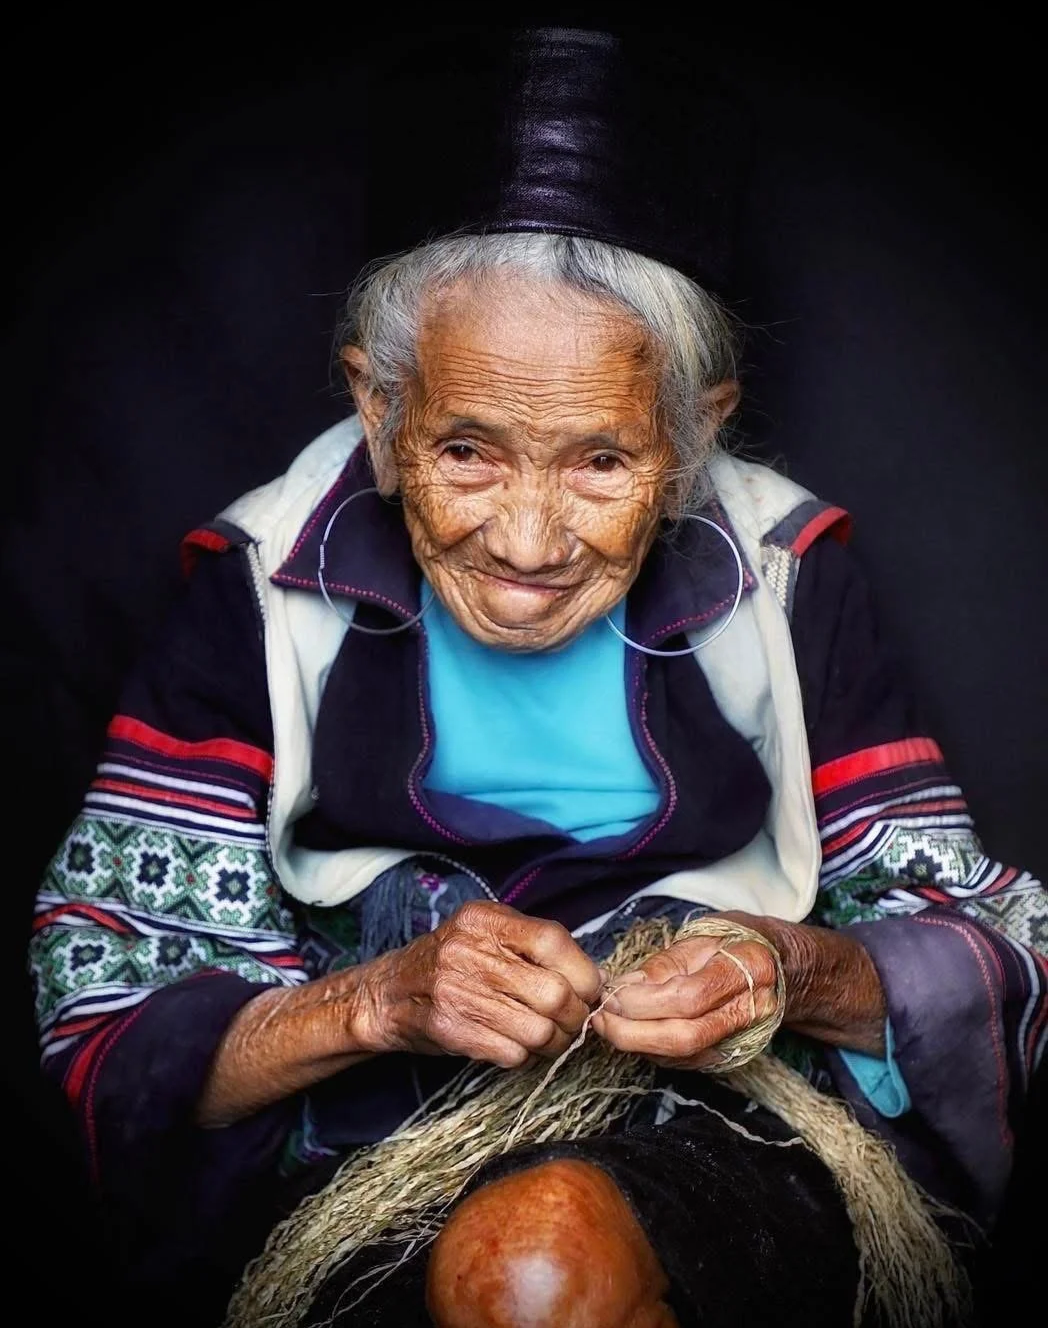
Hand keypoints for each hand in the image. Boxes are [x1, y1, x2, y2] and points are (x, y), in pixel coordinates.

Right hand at [356, 901, 602, 1068]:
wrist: (387, 993)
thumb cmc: (452, 963)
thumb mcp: (484, 933)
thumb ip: (531, 944)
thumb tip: (595, 977)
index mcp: (484, 919)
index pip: (552, 941)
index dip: (582, 971)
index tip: (590, 989)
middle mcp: (468, 951)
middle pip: (553, 993)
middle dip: (576, 1016)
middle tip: (575, 1021)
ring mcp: (456, 992)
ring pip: (538, 1030)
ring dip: (555, 1041)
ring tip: (551, 1037)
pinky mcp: (450, 1030)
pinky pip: (513, 1053)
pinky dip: (525, 1055)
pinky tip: (518, 1045)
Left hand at [592, 926, 779, 1069]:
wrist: (779, 966)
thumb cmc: (736, 941)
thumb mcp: (704, 934)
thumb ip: (666, 962)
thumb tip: (625, 985)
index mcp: (749, 968)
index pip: (689, 996)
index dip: (644, 1001)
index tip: (611, 994)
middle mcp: (752, 1009)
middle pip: (686, 1035)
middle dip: (634, 1033)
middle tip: (600, 1018)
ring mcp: (745, 1037)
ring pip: (685, 1055)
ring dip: (638, 1044)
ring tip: (608, 1025)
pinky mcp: (732, 1054)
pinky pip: (687, 1061)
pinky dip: (654, 1051)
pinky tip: (633, 1035)